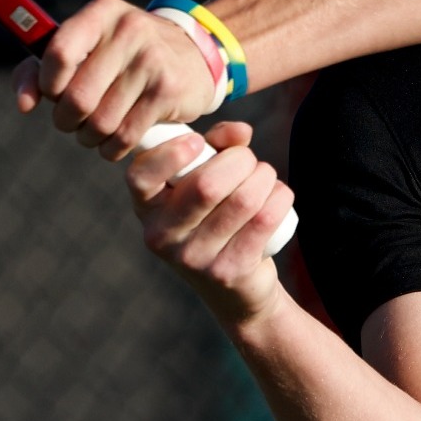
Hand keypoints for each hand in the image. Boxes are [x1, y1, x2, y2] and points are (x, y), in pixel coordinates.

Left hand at [12, 0, 220, 159]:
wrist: (195, 54)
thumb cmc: (124, 54)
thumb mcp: (88, 46)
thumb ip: (42, 68)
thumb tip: (24, 103)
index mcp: (102, 13)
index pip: (59, 54)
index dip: (48, 84)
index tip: (54, 94)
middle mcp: (129, 30)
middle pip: (77, 97)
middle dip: (67, 120)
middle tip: (73, 121)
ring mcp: (152, 60)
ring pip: (100, 122)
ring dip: (89, 137)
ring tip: (94, 131)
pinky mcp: (168, 90)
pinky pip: (126, 136)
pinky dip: (112, 148)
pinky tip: (114, 142)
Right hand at [127, 120, 295, 326]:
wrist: (234, 288)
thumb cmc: (214, 216)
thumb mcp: (203, 178)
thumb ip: (217, 144)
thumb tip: (241, 132)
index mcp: (148, 208)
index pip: (140, 176)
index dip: (169, 153)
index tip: (197, 142)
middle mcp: (163, 236)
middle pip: (207, 186)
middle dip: (240, 161)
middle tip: (248, 161)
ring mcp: (195, 258)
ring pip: (243, 200)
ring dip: (265, 177)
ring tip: (265, 178)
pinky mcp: (229, 271)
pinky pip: (265, 219)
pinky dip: (280, 198)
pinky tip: (279, 196)